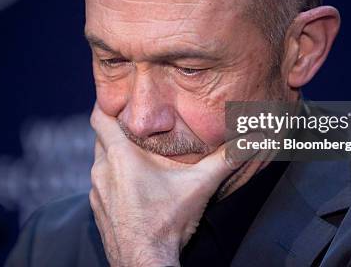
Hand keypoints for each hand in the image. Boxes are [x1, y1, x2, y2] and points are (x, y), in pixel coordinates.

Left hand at [89, 102, 252, 266]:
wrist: (144, 264)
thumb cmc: (167, 224)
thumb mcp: (200, 186)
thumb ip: (226, 159)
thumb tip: (253, 138)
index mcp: (119, 156)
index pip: (98, 117)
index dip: (106, 104)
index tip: (120, 100)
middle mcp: (101, 171)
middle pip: (101, 138)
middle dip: (118, 129)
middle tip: (139, 125)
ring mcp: (96, 193)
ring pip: (101, 162)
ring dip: (115, 156)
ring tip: (139, 155)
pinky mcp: (98, 211)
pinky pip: (102, 185)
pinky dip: (114, 179)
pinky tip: (134, 187)